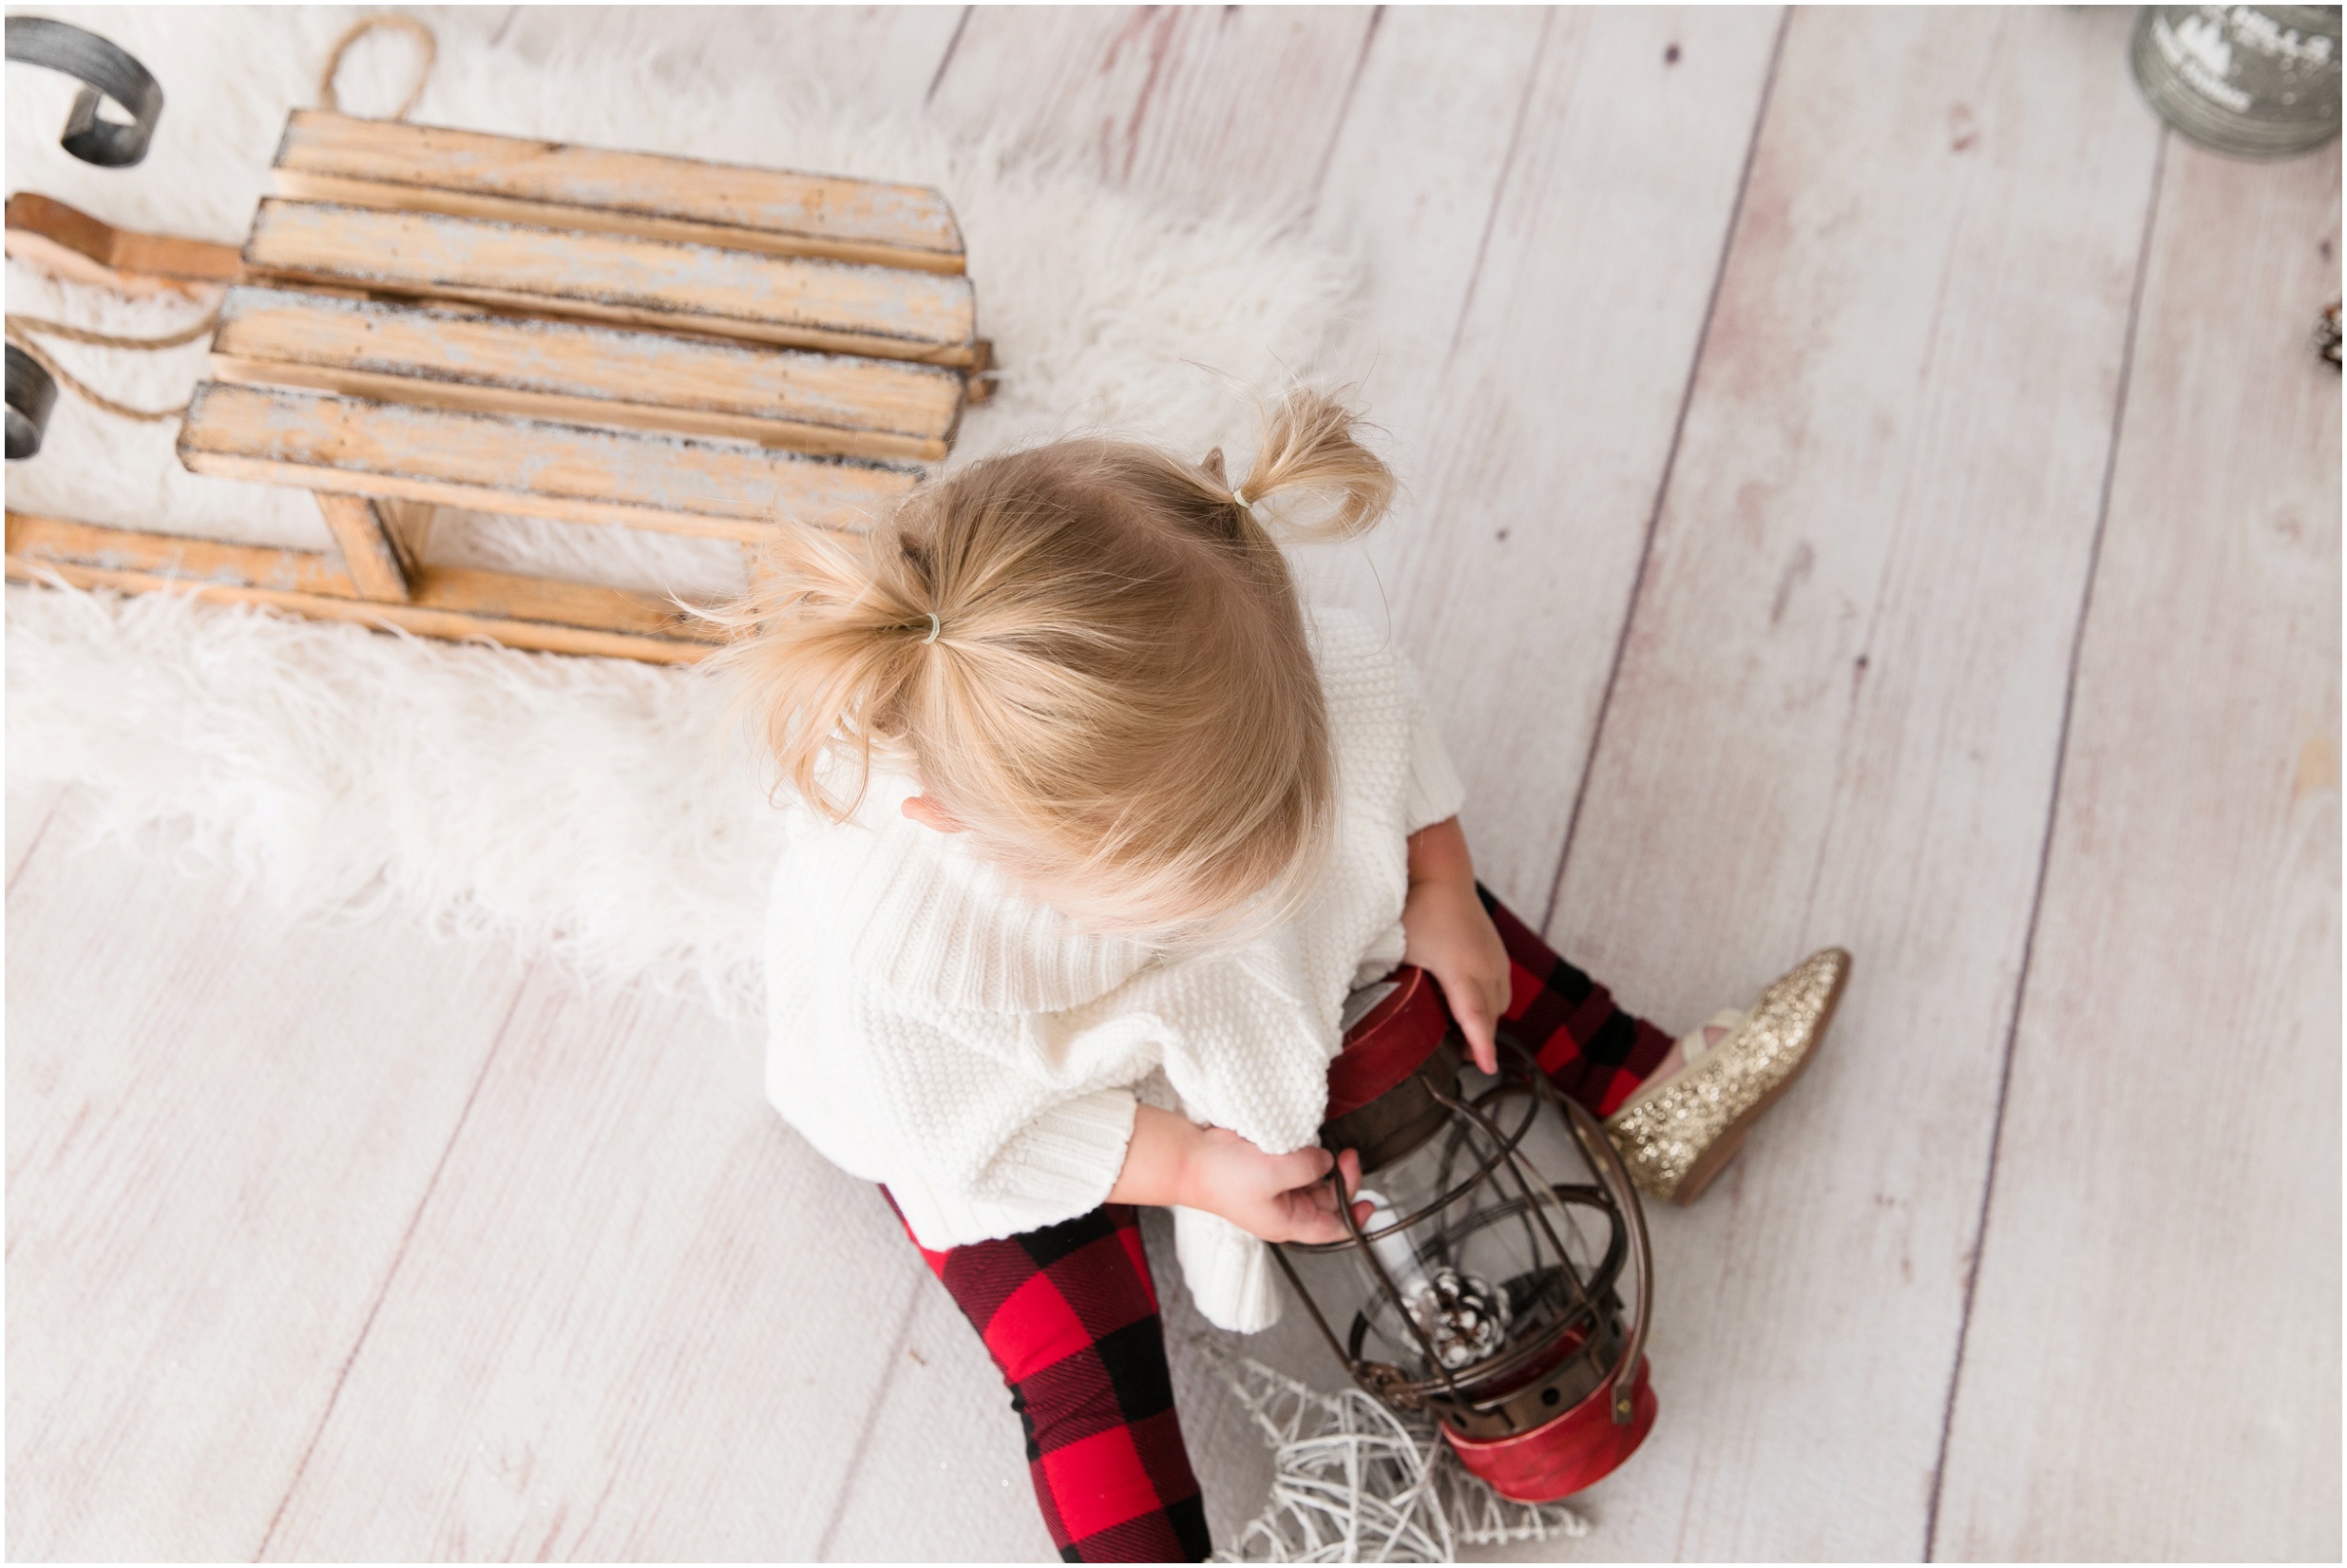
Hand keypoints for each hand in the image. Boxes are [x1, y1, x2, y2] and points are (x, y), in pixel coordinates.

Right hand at [1179, 1127, 1367, 1244]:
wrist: (1190, 1158)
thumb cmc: (1222, 1177)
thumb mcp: (1275, 1173)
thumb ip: (1308, 1167)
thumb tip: (1325, 1160)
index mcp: (1288, 1222)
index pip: (1332, 1228)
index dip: (1354, 1218)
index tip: (1371, 1203)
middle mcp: (1284, 1207)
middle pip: (1327, 1199)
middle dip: (1341, 1178)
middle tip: (1347, 1154)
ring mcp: (1275, 1187)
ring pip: (1313, 1178)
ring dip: (1324, 1163)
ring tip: (1329, 1146)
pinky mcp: (1267, 1166)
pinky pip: (1296, 1161)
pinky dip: (1306, 1151)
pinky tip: (1309, 1140)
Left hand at [1401, 818, 1511, 1073]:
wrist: (1442, 872)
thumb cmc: (1416, 907)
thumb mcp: (1395, 946)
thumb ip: (1379, 977)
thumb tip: (1356, 1005)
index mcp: (1458, 968)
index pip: (1474, 1016)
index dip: (1481, 1045)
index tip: (1486, 1068)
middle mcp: (1484, 965)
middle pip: (1491, 1016)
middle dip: (1480, 1039)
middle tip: (1455, 1056)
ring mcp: (1495, 958)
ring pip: (1500, 1003)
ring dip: (1486, 1020)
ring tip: (1461, 1033)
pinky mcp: (1498, 952)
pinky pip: (1502, 988)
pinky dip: (1490, 1002)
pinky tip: (1470, 1005)